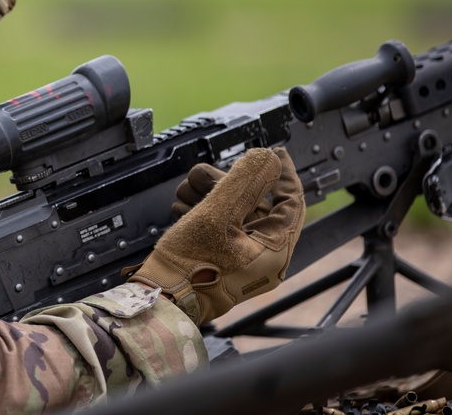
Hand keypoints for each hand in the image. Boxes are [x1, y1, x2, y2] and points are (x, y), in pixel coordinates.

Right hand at [128, 147, 304, 325]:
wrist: (159, 299)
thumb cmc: (190, 266)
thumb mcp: (218, 213)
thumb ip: (245, 180)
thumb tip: (268, 159)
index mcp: (276, 250)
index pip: (292, 202)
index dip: (283, 173)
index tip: (275, 152)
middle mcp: (264, 258)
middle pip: (258, 204)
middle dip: (229, 184)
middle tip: (206, 176)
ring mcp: (244, 260)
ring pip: (236, 212)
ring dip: (211, 196)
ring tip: (188, 194)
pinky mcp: (224, 260)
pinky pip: (223, 227)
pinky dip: (205, 213)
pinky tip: (184, 211)